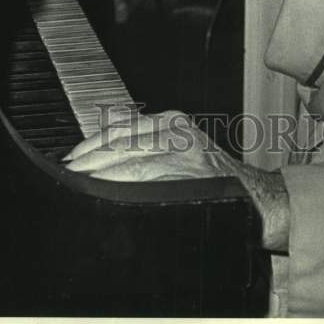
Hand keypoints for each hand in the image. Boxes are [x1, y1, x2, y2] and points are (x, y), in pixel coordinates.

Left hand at [64, 107, 289, 250]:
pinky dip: (123, 187)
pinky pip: (147, 180)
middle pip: (120, 142)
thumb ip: (147, 140)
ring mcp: (185, 152)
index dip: (91, 144)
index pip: (120, 127)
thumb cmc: (214, 180)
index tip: (71, 159)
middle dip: (89, 161)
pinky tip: (107, 195)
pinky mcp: (191, 175)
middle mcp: (178, 131)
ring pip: (130, 161)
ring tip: (80, 187)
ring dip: (100, 177)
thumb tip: (104, 143)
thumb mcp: (181, 146)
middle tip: (68, 176)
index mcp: (172, 121)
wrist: (255, 201)